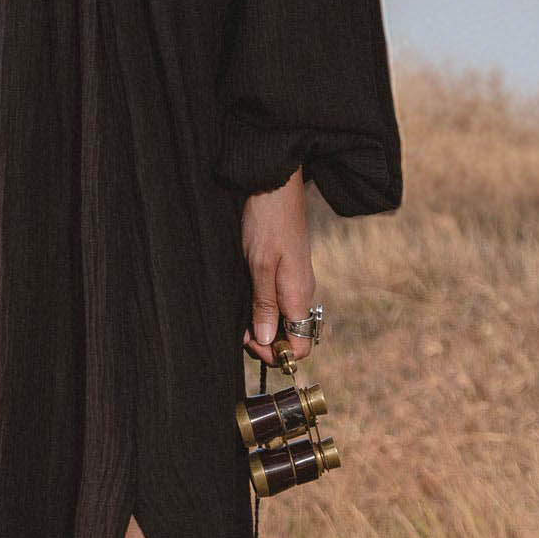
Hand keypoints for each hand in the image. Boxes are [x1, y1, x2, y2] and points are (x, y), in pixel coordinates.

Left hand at [239, 169, 314, 363]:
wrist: (273, 183)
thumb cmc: (266, 220)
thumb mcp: (260, 264)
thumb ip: (264, 304)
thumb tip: (267, 340)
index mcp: (300, 295)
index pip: (301, 346)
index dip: (277, 354)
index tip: (251, 344)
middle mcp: (301, 293)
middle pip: (290, 336)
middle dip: (265, 341)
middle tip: (238, 331)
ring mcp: (294, 281)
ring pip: (282, 319)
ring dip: (260, 324)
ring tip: (237, 316)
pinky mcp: (285, 270)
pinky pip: (277, 301)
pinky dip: (260, 307)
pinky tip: (243, 299)